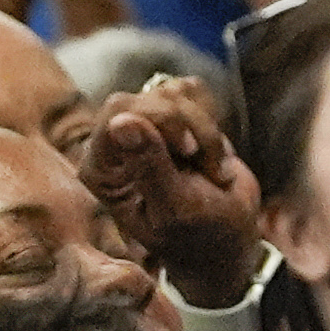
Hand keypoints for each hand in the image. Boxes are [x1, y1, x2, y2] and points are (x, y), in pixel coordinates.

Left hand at [79, 77, 265, 292]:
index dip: (160, 119)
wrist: (227, 238)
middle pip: (148, 98)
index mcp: (102, 169)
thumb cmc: (200, 234)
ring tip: (214, 169)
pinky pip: (190, 92)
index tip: (190, 149)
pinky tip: (211, 153)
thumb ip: (150, 166)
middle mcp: (114, 145)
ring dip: (207, 130)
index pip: (118, 112)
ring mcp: (142, 127)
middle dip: (191, 126)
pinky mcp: (168, 117)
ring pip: (173, 94)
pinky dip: (211, 119)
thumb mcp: (178, 208)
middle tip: (213, 167)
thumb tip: (121, 121)